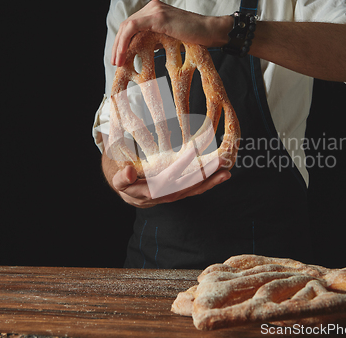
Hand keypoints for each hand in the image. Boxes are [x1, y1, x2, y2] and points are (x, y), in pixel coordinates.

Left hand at [111, 0, 230, 66]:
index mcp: (154, 10)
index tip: (120, 57)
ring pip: (126, 26)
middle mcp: (152, 7)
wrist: (211, 31)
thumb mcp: (170, 38)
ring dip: (119, 45)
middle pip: (126, 25)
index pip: (132, 25)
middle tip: (115, 62)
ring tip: (117, 62)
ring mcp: (154, 10)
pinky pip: (133, 28)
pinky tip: (123, 54)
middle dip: (117, 45)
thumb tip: (141, 50)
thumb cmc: (196, 37)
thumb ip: (156, 39)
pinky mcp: (157, 16)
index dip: (122, 42)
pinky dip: (124, 42)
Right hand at [111, 147, 230, 207]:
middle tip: (220, 162)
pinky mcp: (182, 193)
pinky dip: (210, 182)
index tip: (193, 151)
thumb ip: (122, 178)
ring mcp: (176, 194)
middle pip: (188, 185)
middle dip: (205, 174)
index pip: (169, 177)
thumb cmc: (125, 181)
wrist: (130, 193)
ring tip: (226, 170)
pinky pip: (197, 189)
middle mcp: (166, 195)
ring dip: (212, 180)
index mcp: (151, 190)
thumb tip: (128, 173)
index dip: (181, 165)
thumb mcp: (118, 180)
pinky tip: (224, 174)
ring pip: (195, 188)